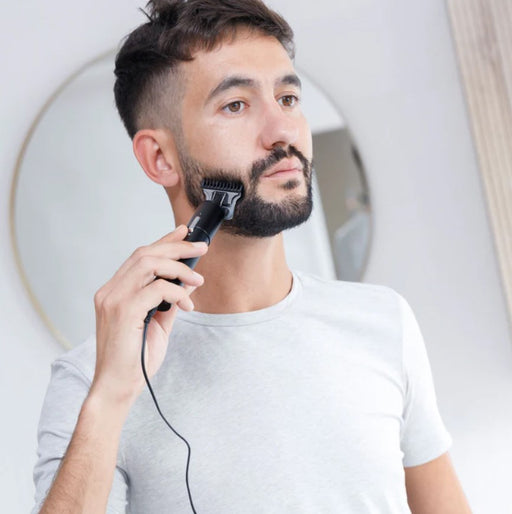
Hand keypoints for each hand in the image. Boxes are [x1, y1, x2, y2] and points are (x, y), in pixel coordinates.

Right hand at [90, 225, 207, 405]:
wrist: (118, 388)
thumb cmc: (136, 358)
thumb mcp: (157, 323)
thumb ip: (168, 301)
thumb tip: (187, 282)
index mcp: (115, 291)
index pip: (140, 256)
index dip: (164, 241)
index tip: (184, 232)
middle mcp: (110, 291)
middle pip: (145, 254)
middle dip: (177, 247)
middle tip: (202, 248)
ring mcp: (113, 300)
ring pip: (149, 264)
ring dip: (179, 268)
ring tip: (198, 280)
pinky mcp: (122, 311)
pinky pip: (157, 289)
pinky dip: (177, 292)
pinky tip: (188, 305)